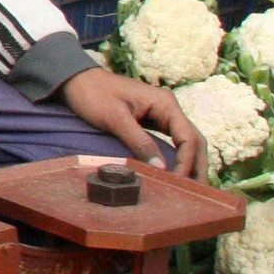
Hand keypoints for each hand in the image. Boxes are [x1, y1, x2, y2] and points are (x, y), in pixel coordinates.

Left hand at [60, 66, 205, 178]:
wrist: (76, 80)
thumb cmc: (94, 94)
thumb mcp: (115, 118)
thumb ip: (139, 142)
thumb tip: (162, 169)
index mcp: (165, 103)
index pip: (188, 138)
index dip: (187, 163)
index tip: (178, 183)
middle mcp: (169, 108)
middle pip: (194, 141)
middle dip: (197, 166)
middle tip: (196, 193)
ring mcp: (162, 115)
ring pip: (186, 142)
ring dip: (190, 164)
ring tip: (190, 189)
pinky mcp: (152, 121)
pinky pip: (171, 142)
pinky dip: (177, 158)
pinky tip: (175, 174)